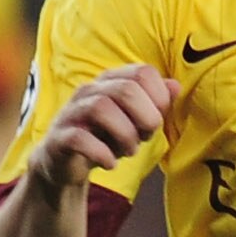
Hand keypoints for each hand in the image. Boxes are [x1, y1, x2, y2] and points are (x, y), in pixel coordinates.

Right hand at [27, 64, 173, 190]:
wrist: (67, 164)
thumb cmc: (104, 137)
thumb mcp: (135, 120)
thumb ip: (155, 103)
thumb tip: (176, 86)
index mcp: (111, 81)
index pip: (143, 72)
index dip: (159, 98)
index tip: (155, 122)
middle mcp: (90, 90)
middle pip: (126, 89)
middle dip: (145, 118)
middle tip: (145, 138)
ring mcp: (72, 112)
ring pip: (101, 108)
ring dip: (125, 135)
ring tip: (129, 151)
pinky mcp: (59, 137)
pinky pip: (80, 138)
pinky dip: (102, 153)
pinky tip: (110, 164)